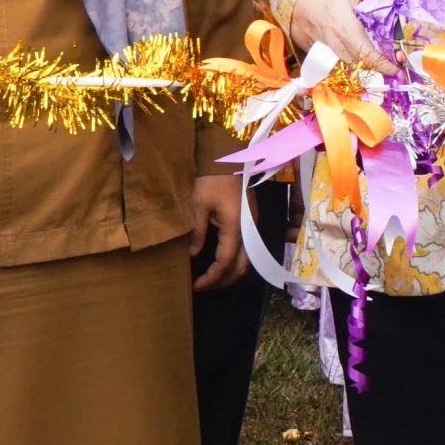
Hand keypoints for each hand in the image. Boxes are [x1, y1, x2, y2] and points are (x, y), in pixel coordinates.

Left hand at [189, 173, 247, 289]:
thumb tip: (192, 255)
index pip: (226, 262)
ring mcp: (252, 226)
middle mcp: (249, 231)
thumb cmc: (212, 179)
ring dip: (230, 272)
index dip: (212, 277)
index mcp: (236, 227)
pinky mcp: (250, 222)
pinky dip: (234, 261)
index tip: (196, 285)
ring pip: (247, 260)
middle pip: (242, 267)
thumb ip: (196, 232)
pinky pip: (246, 249)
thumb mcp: (198, 205)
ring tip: (211, 277)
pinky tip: (220, 261)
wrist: (228, 158)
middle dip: (223, 280)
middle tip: (203, 286)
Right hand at [289, 0, 387, 64]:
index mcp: (341, 24)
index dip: (380, 63)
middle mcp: (332, 41)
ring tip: (383, 68)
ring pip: (347, 67)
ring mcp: (323, 52)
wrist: (299, 1)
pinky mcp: (319, 57)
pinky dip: (352, 67)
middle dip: (377, 69)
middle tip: (395, 71)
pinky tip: (365, 66)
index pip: (362, 50)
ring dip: (365, 70)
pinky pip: (338, 66)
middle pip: (357, 64)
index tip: (396, 70)